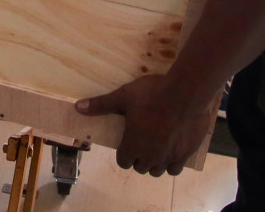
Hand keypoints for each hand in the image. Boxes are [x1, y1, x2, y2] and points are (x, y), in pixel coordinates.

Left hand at [76, 74, 216, 175]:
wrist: (186, 92)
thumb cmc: (152, 94)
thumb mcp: (124, 95)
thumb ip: (101, 105)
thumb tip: (78, 107)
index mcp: (133, 145)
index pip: (123, 161)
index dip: (124, 152)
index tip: (127, 141)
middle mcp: (150, 156)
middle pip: (140, 167)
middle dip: (138, 157)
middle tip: (141, 141)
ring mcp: (168, 157)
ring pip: (156, 171)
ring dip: (153, 162)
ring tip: (155, 147)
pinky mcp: (185, 154)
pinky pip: (174, 169)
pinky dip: (171, 163)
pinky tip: (171, 150)